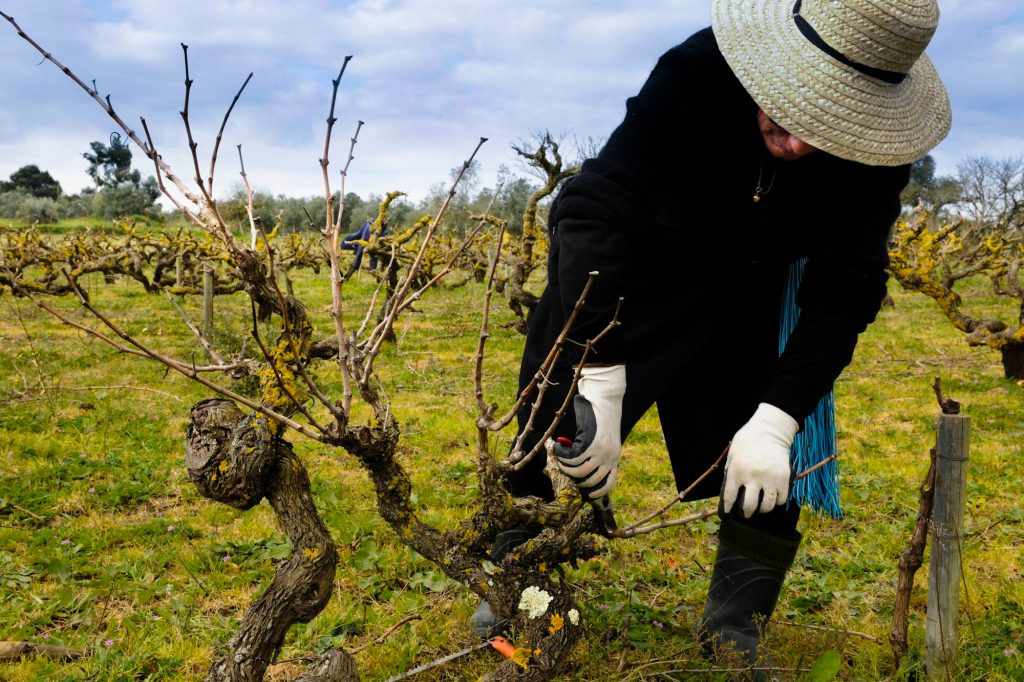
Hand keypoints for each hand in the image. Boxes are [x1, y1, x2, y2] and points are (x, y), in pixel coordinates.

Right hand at [551, 364, 625, 500]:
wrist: (604, 399)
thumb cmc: (600, 417)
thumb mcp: (603, 439)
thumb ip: (596, 455)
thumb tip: (578, 473)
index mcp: (614, 457)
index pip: (608, 484)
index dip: (595, 492)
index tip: (584, 494)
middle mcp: (610, 457)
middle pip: (588, 481)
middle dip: (572, 479)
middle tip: (562, 469)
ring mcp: (601, 452)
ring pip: (577, 471)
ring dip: (564, 466)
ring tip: (558, 456)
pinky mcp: (590, 443)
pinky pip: (570, 458)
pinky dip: (561, 454)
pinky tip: (558, 446)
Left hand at [721, 403, 797, 517]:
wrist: (770, 430)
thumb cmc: (748, 440)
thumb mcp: (733, 453)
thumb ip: (731, 470)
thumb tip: (731, 489)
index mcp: (737, 470)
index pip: (730, 496)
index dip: (728, 507)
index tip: (728, 512)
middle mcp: (753, 477)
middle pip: (750, 506)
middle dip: (746, 513)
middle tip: (746, 514)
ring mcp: (770, 478)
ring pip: (767, 505)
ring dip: (763, 509)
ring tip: (761, 508)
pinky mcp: (784, 478)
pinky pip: (781, 498)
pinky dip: (777, 502)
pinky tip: (773, 499)